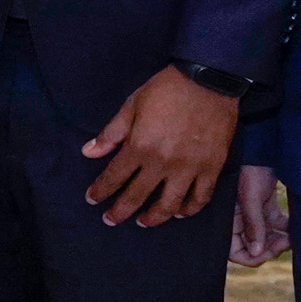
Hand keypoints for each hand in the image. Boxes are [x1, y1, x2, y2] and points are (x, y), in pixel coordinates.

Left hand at [82, 67, 237, 225]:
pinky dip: (190, 209)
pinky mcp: (212, 167)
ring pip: (170, 204)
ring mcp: (189, 168)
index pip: (114, 177)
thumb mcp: (132, 105)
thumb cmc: (166, 90)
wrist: (208, 79)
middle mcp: (163, 163)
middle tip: (110, 220)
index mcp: (140, 146)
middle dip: (120, 211)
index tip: (92, 199)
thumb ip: (111, 133)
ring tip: (144, 222)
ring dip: (154, 218)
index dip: (101, 191)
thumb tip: (88, 152)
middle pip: (137, 196)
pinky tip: (181, 213)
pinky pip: (201, 197)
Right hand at [231, 165, 289, 265]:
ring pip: (267, 237)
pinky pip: (275, 223)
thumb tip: (256, 252)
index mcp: (227, 221)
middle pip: (254, 246)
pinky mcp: (265, 205)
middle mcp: (238, 220)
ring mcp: (253, 214)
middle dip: (270, 248)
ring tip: (293, 237)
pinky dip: (285, 227)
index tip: (270, 251)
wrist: (261, 146)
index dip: (253, 257)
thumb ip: (253, 225)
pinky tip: (295, 226)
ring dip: (280, 239)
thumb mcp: (249, 198)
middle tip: (286, 243)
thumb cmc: (248, 168)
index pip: (236, 252)